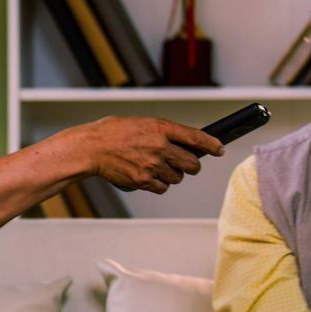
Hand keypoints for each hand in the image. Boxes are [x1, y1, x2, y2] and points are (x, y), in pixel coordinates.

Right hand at [76, 116, 221, 193]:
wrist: (91, 148)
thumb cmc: (113, 133)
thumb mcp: (143, 123)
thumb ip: (164, 132)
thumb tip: (183, 143)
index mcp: (161, 128)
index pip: (196, 137)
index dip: (212, 145)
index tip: (219, 149)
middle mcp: (160, 146)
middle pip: (192, 164)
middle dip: (191, 166)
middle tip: (185, 164)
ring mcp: (153, 165)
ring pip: (177, 178)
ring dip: (172, 175)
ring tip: (156, 167)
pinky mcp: (144, 180)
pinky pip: (163, 188)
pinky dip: (158, 184)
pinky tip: (148, 175)